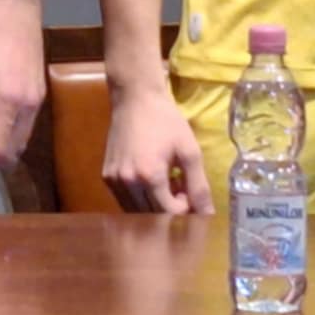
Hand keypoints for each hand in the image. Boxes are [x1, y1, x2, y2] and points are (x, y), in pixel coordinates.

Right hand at [104, 85, 212, 214]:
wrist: (134, 98)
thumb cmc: (165, 121)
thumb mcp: (189, 151)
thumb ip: (199, 186)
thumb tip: (208, 215)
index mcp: (149, 175)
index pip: (170, 214)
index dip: (185, 209)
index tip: (188, 191)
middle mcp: (127, 182)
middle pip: (153, 216)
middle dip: (170, 209)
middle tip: (179, 188)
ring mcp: (114, 180)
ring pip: (136, 213)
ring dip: (154, 207)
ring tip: (165, 184)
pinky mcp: (106, 176)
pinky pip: (125, 201)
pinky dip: (140, 199)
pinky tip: (149, 181)